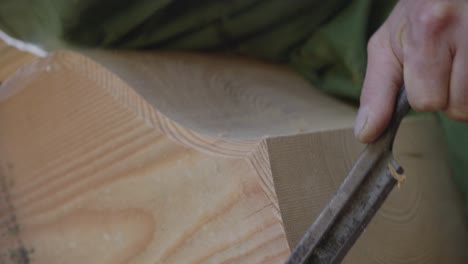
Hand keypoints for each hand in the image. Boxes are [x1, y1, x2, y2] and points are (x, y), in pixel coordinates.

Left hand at [355, 0, 467, 142]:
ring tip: (460, 64)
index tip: (425, 73)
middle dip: (447, 94)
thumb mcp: (387, 46)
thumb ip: (376, 92)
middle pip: (457, 108)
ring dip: (465, 93)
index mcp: (429, 30)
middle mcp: (464, 29)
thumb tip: (365, 134)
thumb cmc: (418, 16)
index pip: (427, 100)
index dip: (423, 94)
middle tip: (445, 66)